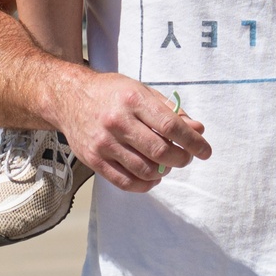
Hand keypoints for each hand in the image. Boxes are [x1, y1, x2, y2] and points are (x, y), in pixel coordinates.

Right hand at [56, 70, 211, 192]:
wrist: (70, 98)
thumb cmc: (112, 93)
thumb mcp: (142, 91)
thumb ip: (170, 111)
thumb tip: (198, 129)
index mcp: (133, 99)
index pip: (170, 126)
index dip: (192, 141)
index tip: (205, 150)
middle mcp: (118, 122)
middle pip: (159, 150)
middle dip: (181, 158)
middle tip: (186, 157)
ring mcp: (104, 143)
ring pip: (144, 169)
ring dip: (163, 172)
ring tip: (167, 164)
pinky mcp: (94, 160)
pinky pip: (124, 182)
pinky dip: (144, 184)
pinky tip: (152, 177)